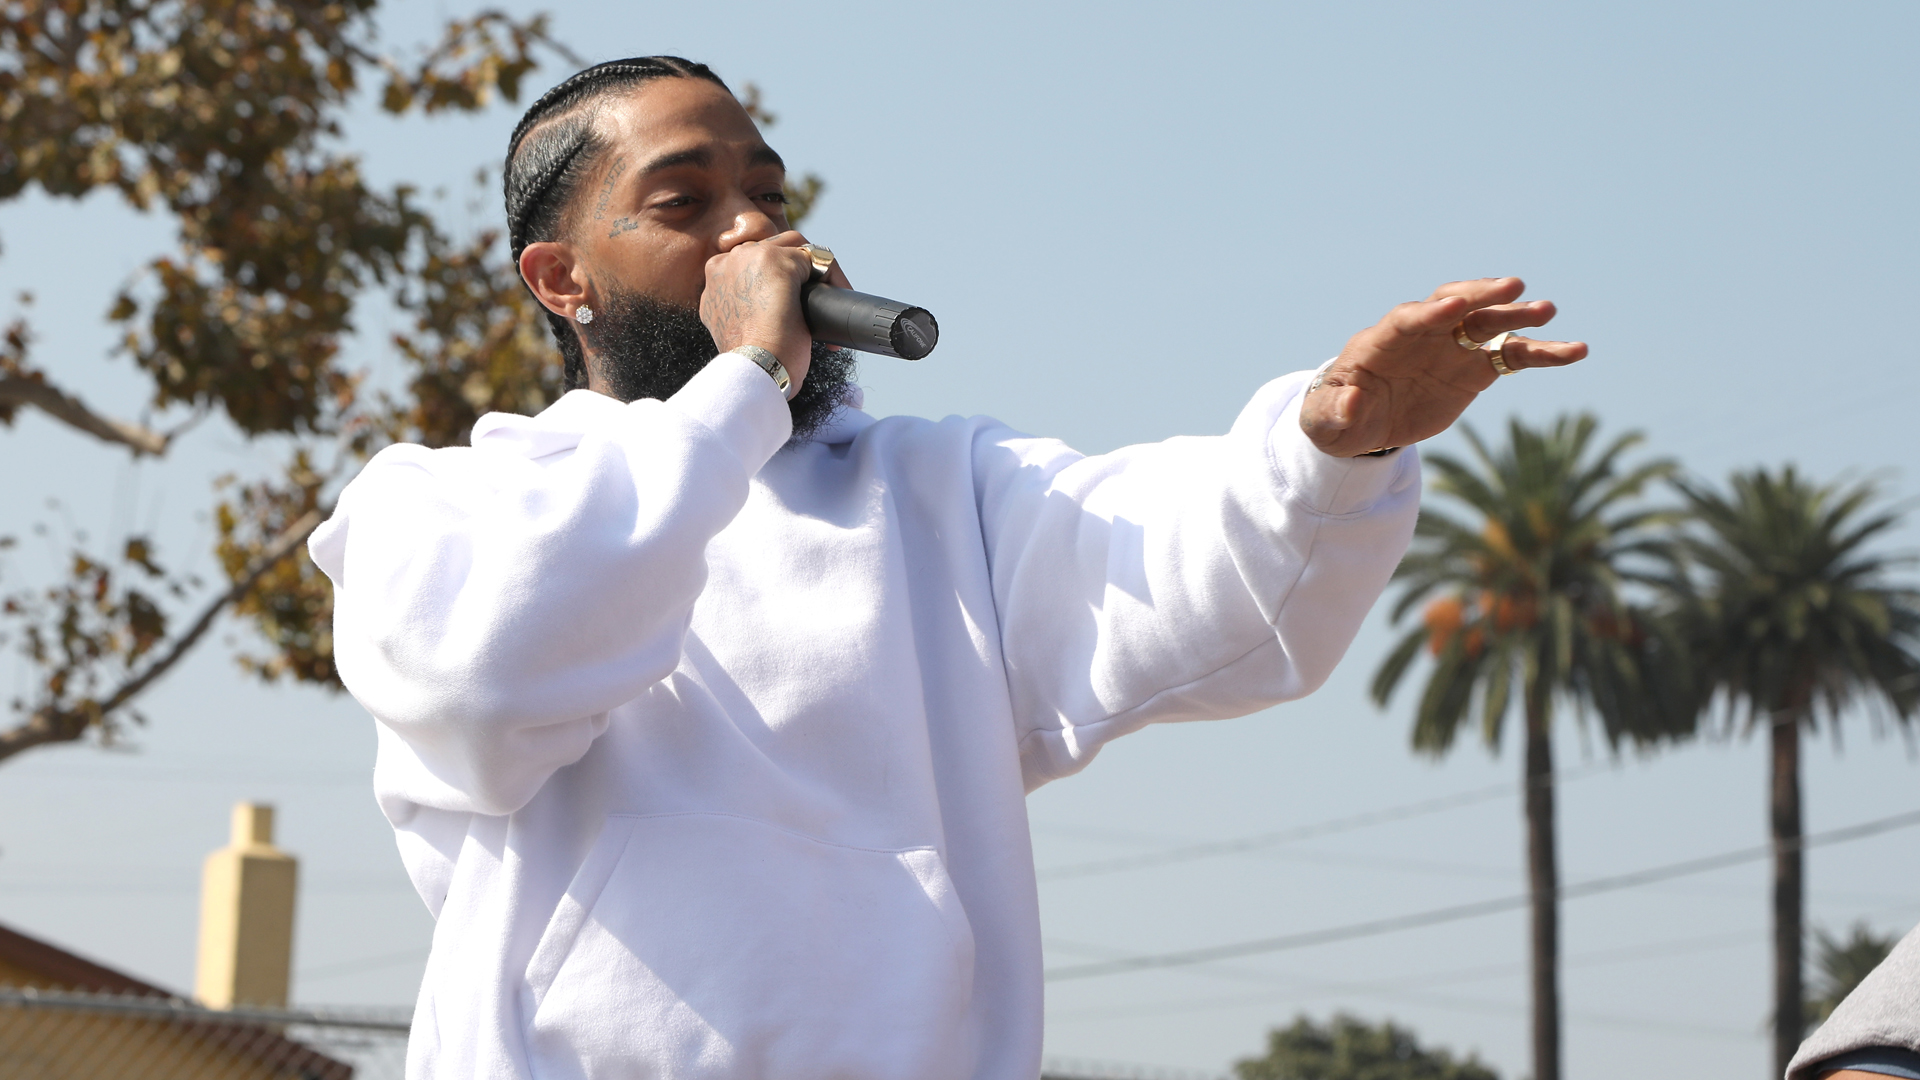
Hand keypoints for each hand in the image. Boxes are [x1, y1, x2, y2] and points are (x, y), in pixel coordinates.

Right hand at [699, 232, 853, 393]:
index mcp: (714, 281)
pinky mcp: (778, 262)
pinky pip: (818, 258)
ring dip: (818, 274)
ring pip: (797, 250)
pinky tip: (840, 300)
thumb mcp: (735, 330)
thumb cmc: (750, 362)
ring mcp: (750, 258)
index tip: (791, 308)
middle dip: (799, 276)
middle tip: (815, 308)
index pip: (753, 264)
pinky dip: (834, 278)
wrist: (753, 370)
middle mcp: (726, 262)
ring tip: (831, 305)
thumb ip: (742, 310)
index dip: (778, 283)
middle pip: (775, 251)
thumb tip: (765, 312)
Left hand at [1298, 277, 1587, 456]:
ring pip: (1489, 325)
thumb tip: (1352, 402)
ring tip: (1548, 311)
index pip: (1407, 319)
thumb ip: (1334, 411)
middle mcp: (1423, 334)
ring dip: (1517, 316)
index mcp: (1382, 340)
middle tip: (1514, 287)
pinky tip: (1575, 351)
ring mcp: (1453, 347)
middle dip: (1481, 295)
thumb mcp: (1324, 421)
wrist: (1362, 422)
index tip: (1456, 306)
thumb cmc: (1337, 416)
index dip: (1430, 313)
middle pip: (1454, 307)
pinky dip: (1542, 353)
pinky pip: (1513, 356)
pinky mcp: (1476, 368)